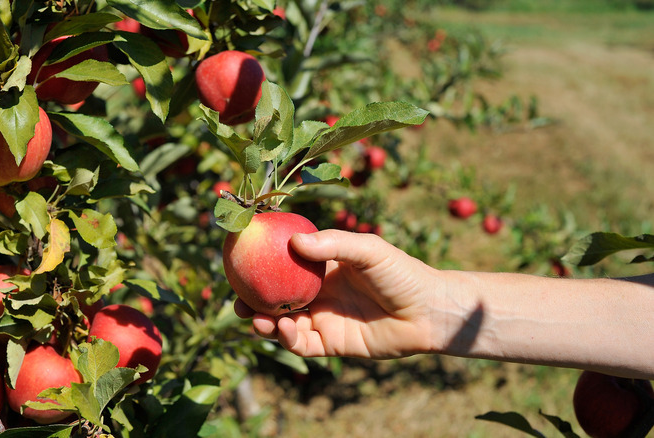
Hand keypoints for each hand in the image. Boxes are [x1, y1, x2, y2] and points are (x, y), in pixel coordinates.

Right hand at [234, 229, 445, 358]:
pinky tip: (284, 327)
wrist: (427, 311)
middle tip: (237, 299)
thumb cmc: (401, 273)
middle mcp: (317, 293)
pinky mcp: (330, 344)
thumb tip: (293, 243)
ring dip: (265, 321)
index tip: (241, 260)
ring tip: (255, 317)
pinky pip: (301, 344)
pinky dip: (287, 338)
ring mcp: (322, 319)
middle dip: (252, 300)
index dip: (262, 265)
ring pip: (282, 323)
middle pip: (275, 297)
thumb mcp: (368, 250)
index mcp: (322, 268)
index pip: (284, 265)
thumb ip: (333, 244)